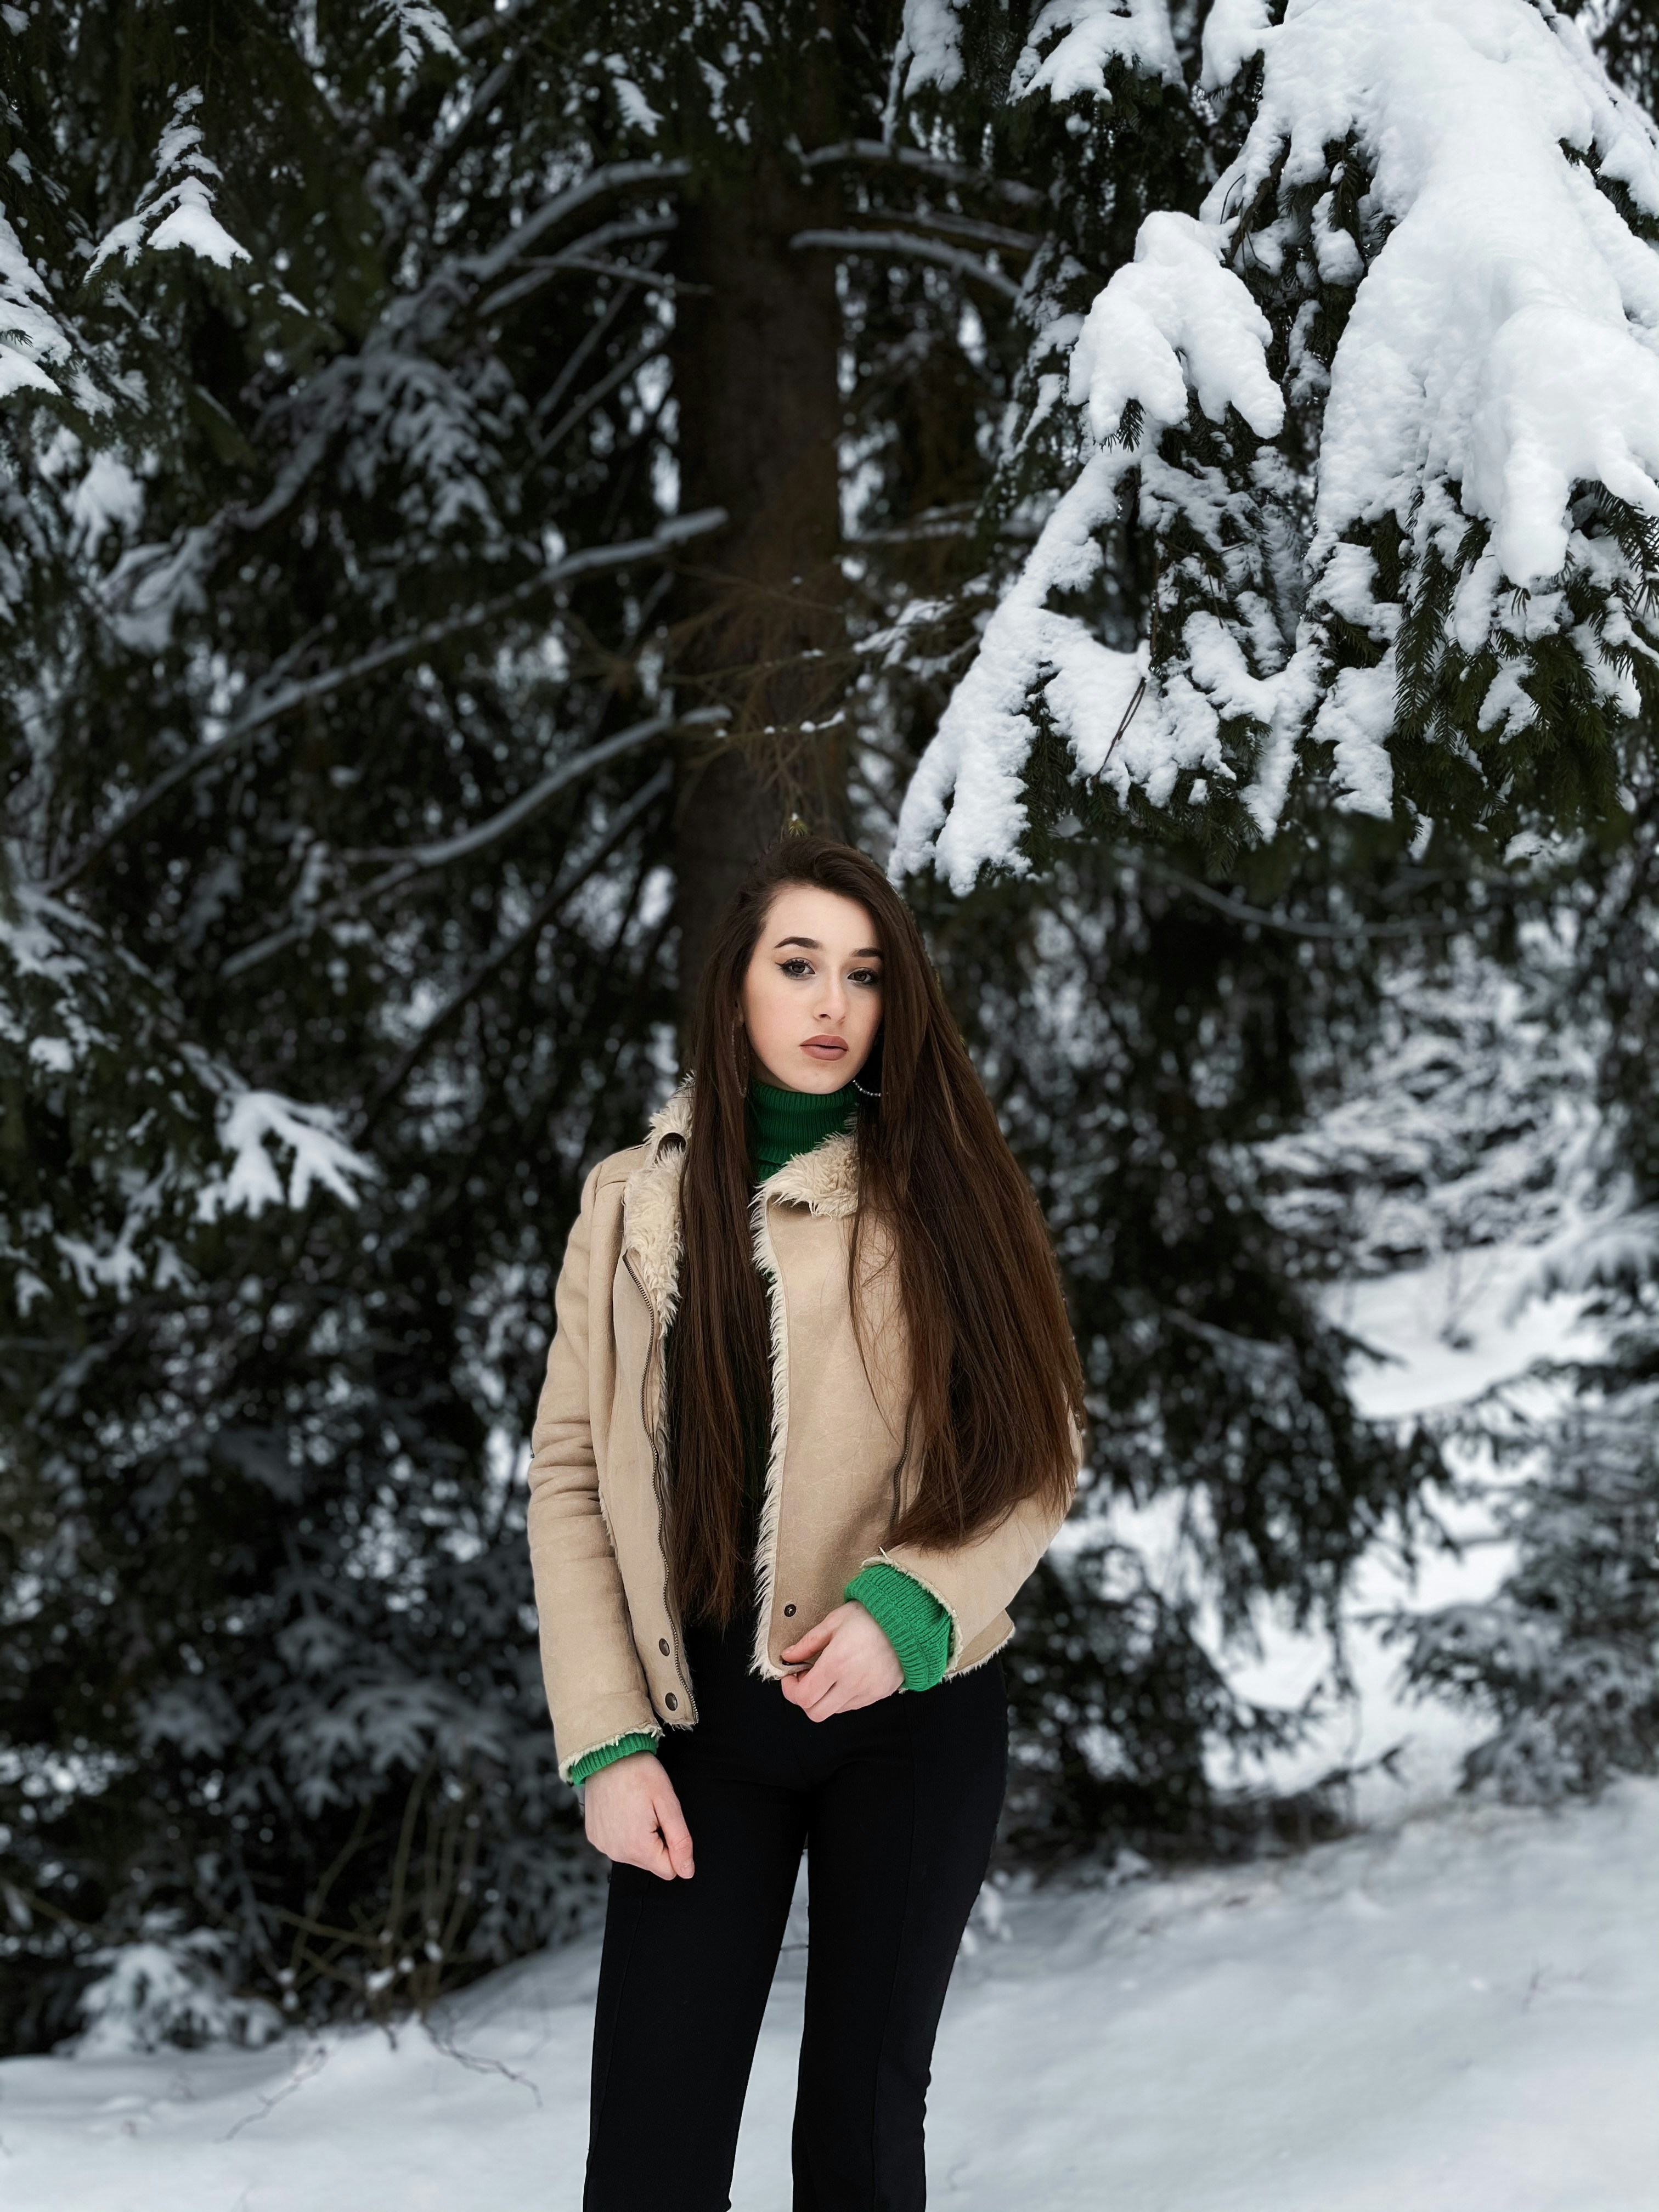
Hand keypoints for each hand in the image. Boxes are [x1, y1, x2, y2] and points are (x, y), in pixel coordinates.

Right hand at [582, 1752, 694, 1879]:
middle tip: (650, 1811)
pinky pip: (617, 1845)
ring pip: (634, 1855)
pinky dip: (623, 1831)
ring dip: (640, 1837)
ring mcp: (603, 1845)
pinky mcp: (594, 1837)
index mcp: (638, 1847)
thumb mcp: (668, 1803)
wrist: (606, 1753)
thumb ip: (680, 1840)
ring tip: (635, 1808)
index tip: (665, 1821)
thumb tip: (687, 1871)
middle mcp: (617, 1852)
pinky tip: (622, 1810)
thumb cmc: (639, 1772)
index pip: (669, 1870)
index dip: (674, 1847)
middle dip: (657, 1841)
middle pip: (651, 1863)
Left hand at [778, 1601, 902, 1719]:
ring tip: (827, 1675)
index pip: (804, 1697)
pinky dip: (843, 1697)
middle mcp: (851, 1683)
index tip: (790, 1677)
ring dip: (824, 1698)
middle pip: (816, 1713)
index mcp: (837, 1663)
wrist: (908, 1620)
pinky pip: (854, 1705)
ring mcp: (867, 1692)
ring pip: (835, 1711)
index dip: (790, 1690)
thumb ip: (808, 1642)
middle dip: (805, 1700)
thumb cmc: (872, 1616)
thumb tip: (789, 1656)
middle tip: (805, 1680)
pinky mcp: (880, 1694)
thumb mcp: (834, 1621)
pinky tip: (845, 1677)